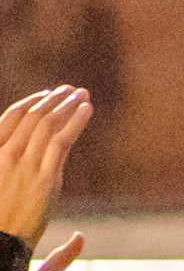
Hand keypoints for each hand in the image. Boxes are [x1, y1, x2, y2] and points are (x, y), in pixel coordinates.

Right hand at [0, 85, 83, 245]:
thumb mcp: (0, 181)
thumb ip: (8, 161)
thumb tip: (24, 148)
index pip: (11, 117)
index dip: (31, 102)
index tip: (47, 94)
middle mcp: (7, 155)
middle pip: (33, 117)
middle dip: (53, 99)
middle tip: (70, 89)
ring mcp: (25, 166)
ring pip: (48, 125)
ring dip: (67, 105)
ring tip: (82, 94)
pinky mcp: (45, 179)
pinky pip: (62, 142)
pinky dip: (76, 121)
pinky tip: (87, 109)